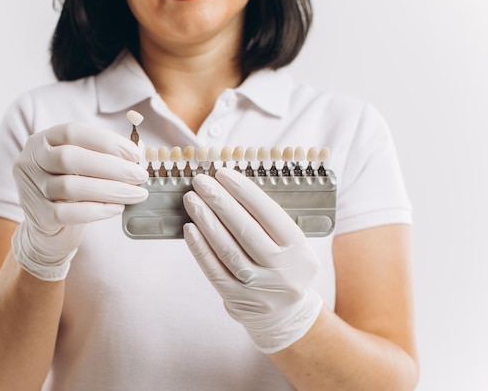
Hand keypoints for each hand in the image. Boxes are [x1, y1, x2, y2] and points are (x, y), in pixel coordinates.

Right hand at [12, 122, 147, 280]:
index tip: (134, 153)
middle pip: (70, 158)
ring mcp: (32, 189)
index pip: (73, 131)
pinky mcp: (38, 216)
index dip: (106, 140)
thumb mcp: (82, 166)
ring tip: (136, 194)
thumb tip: (138, 150)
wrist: (46, 227)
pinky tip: (117, 208)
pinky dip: (98, 210)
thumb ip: (104, 155)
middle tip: (140, 176)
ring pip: (71, 186)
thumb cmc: (70, 189)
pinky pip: (69, 213)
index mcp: (43, 140)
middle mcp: (31, 161)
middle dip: (112, 166)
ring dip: (111, 189)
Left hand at [182, 168, 322, 352]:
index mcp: (298, 249)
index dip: (244, 192)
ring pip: (227, 250)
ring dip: (206, 221)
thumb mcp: (292, 244)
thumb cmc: (284, 266)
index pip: (270, 214)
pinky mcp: (236, 299)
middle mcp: (281, 270)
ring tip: (192, 200)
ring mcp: (258, 287)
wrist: (286, 315)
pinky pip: (214, 270)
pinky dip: (200, 248)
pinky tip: (190, 229)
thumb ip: (269, 221)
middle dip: (220, 202)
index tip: (223, 174)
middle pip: (246, 230)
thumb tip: (231, 187)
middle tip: (202, 182)